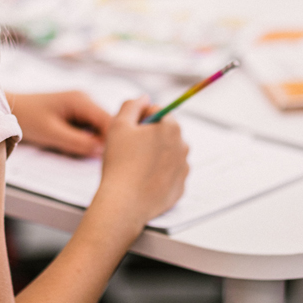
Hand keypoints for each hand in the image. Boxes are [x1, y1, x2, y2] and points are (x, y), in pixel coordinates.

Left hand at [7, 91, 111, 157]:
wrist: (11, 108)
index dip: (112, 140)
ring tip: (77, 150)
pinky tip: (71, 144)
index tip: (109, 158)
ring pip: (98, 129)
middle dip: (101, 142)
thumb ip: (78, 142)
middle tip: (89, 157)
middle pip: (106, 125)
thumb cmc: (28, 118)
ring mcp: (82, 106)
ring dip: (92, 142)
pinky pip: (89, 129)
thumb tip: (102, 151)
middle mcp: (86, 99)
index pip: (109, 120)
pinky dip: (84, 139)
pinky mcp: (77, 114)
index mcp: (82, 100)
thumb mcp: (52, 133)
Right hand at [96, 96, 189, 226]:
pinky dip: (158, 175)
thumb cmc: (120, 163)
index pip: (158, 112)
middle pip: (165, 133)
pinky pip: (169, 174)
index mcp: (171, 128)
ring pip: (167, 153)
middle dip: (149, 137)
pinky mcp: (180, 188)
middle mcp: (183, 146)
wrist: (124, 203)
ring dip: (154, 155)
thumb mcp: (118, 125)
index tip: (129, 133)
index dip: (140, 120)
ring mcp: (184, 169)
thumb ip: (131, 105)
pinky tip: (142, 181)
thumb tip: (144, 98)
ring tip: (135, 167)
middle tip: (130, 151)